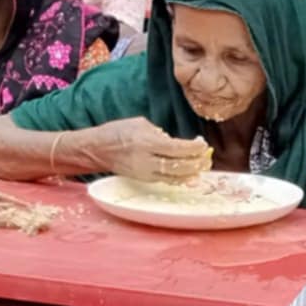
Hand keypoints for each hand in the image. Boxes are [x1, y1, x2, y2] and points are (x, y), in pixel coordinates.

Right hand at [91, 117, 212, 181]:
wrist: (98, 149)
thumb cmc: (119, 132)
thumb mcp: (140, 124)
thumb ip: (160, 133)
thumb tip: (178, 143)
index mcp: (146, 142)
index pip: (176, 148)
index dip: (193, 149)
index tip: (203, 145)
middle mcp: (147, 160)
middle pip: (179, 166)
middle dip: (196, 163)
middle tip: (207, 158)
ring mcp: (145, 172)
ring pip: (175, 177)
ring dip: (191, 173)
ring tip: (202, 167)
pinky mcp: (145, 179)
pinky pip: (167, 180)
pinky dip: (181, 178)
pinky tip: (191, 175)